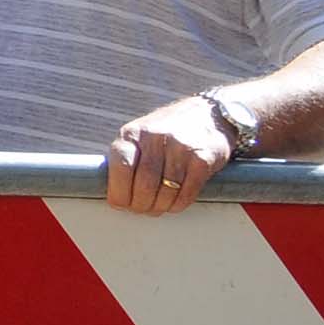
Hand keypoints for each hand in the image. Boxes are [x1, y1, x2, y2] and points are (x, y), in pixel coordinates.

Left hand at [107, 96, 233, 214]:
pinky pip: (187, 192)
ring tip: (157, 207)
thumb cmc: (164, 133)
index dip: (119, 192)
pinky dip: (178, 204)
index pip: (120, 167)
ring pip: (166, 191)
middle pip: (144, 184)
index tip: (120, 203)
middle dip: (140, 205)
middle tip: (141, 209)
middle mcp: (155, 137)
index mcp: (133, 133)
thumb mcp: (138, 137)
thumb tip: (116, 196)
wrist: (207, 114)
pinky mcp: (203, 158)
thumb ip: (125, 161)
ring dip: (160, 206)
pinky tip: (174, 203)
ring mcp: (181, 147)